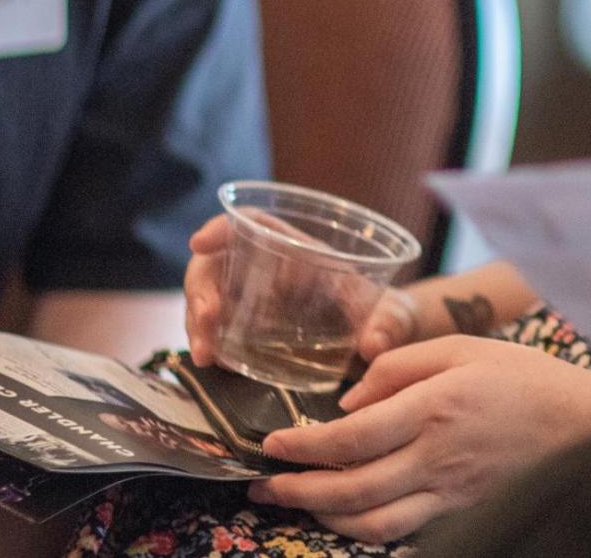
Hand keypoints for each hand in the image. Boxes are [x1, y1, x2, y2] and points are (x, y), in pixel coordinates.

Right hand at [184, 220, 443, 366]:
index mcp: (300, 252)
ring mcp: (255, 303)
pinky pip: (217, 333)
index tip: (199, 243)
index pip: (252, 224)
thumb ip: (388, 324)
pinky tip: (213, 364)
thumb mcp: (393, 314)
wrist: (384, 342)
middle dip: (201, 292)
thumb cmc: (386, 313)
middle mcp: (269, 272)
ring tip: (205, 356)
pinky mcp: (251, 334)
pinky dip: (209, 344)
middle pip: (216, 267)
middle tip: (206, 325)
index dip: (222, 228)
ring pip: (209, 301)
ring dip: (197, 324)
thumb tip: (374, 343)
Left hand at [246, 336, 590, 542]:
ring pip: (371, 522)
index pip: (351, 437)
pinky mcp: (461, 510)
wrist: (588, 424)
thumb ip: (399, 368)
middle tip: (263, 485)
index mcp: (434, 408)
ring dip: (323, 518)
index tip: (272, 445)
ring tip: (294, 503)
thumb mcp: (463, 347)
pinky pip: (402, 532)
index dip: (303, 447)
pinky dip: (364, 530)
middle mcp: (437, 457)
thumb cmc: (525, 377)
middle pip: (351, 489)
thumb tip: (349, 403)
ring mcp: (450, 491)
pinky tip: (346, 516)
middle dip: (297, 491)